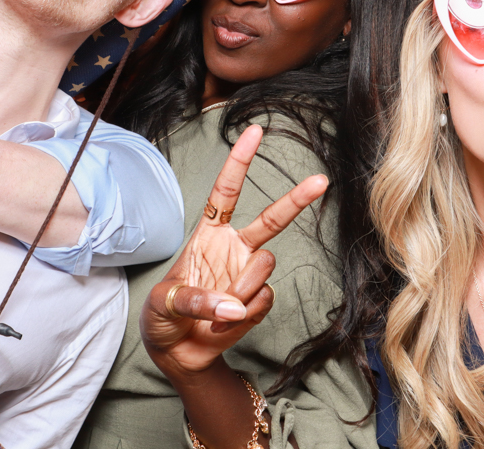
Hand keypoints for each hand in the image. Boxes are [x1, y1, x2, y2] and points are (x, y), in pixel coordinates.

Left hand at [141, 124, 327, 378]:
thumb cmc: (162, 317)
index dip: (240, 161)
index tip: (255, 130)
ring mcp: (248, 274)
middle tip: (321, 181)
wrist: (177, 352)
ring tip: (219, 311)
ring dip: (243, 287)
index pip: (226, 191)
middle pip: (271, 219)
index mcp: (208, 234)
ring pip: (264, 266)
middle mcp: (234, 248)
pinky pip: (264, 299)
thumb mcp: (163, 303)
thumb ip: (194, 299)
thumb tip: (233, 306)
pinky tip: (225, 323)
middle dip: (296, 199)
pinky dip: (244, 314)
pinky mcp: (258, 301)